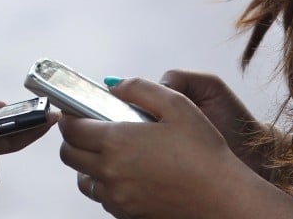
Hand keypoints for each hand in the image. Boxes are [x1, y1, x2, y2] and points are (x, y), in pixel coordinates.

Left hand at [58, 77, 292, 218]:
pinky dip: (105, 183)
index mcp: (117, 142)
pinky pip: (102, 197)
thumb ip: (139, 88)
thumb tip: (114, 86)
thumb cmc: (204, 152)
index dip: (69, 115)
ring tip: (109, 150)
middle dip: (73, 138)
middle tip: (89, 126)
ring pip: (82, 179)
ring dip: (86, 163)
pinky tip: (126, 172)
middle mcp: (110, 173)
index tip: (75, 109)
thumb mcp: (176, 104)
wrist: (224, 199)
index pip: (71, 128)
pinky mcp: (127, 214)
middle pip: (69, 154)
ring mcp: (117, 198)